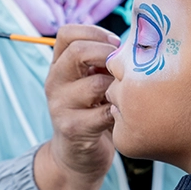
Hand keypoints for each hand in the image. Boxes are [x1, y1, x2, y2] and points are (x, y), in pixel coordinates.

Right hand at [35, 24, 120, 189]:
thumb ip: (101, 61)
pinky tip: (124, 114)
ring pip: (96, 83)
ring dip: (118, 87)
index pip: (68, 33)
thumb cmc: (94, 111)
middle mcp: (54, 82)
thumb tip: (136, 41)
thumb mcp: (90, 81)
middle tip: (124, 68)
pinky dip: (120, 111)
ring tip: (125, 94)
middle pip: (78, 51)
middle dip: (109, 56)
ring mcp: (60, 106)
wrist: (77, 156)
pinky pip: (104, 112)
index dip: (96, 33)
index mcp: (58, 65)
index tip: (116, 45)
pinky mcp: (73, 128)